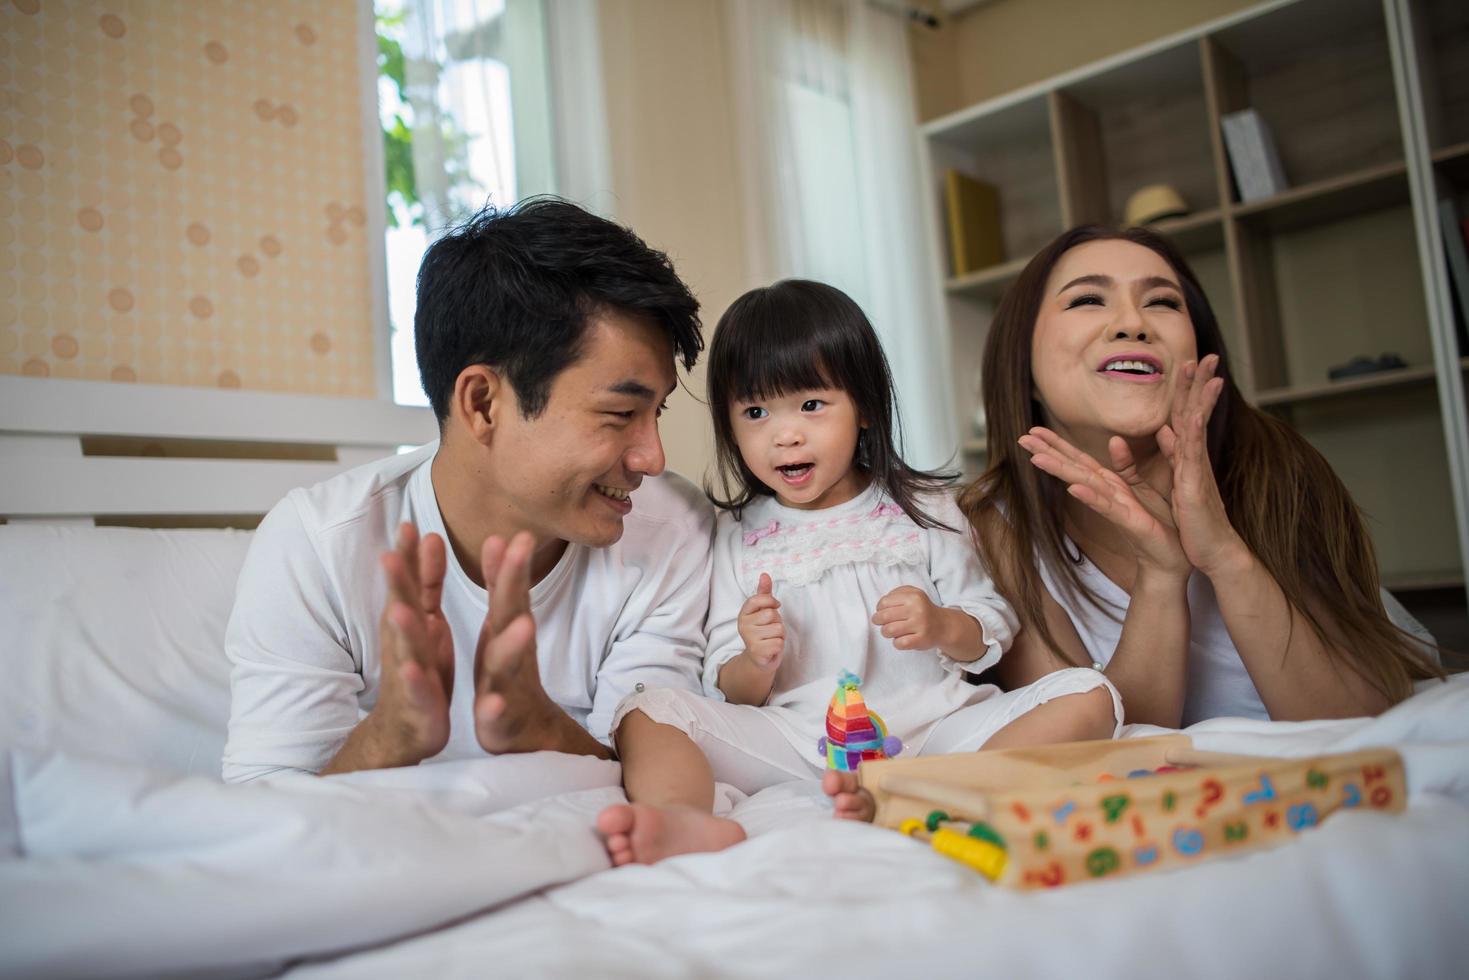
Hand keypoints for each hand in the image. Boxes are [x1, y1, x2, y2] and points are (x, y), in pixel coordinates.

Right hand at [369, 522, 453, 764]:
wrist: (407, 730)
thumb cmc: (420, 667)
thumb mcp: (426, 620)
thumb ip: (427, 581)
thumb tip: (427, 537)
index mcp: (413, 623)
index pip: (409, 584)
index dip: (408, 557)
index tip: (409, 523)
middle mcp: (405, 644)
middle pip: (400, 609)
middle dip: (396, 583)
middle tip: (389, 553)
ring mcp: (410, 674)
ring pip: (405, 649)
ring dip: (402, 630)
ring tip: (398, 610)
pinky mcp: (421, 705)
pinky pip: (419, 693)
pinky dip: (416, 683)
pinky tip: (412, 671)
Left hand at [472, 531, 561, 753]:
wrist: (526, 730)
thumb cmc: (509, 670)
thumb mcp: (503, 623)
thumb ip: (501, 584)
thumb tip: (499, 537)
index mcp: (505, 628)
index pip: (510, 589)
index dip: (513, 561)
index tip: (520, 532)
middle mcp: (511, 650)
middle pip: (514, 613)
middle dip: (515, 581)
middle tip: (520, 550)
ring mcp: (508, 683)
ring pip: (509, 662)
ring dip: (514, 643)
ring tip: (523, 625)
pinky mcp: (499, 719)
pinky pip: (497, 713)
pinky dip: (494, 707)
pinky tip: (490, 704)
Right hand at [737, 573, 784, 672]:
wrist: (759, 658)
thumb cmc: (763, 631)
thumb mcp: (762, 611)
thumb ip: (764, 593)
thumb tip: (764, 575)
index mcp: (743, 613)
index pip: (758, 599)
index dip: (771, 601)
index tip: (775, 606)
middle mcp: (743, 625)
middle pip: (772, 614)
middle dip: (777, 621)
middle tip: (771, 629)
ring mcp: (749, 639)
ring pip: (778, 629)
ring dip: (780, 635)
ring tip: (771, 638)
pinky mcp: (758, 651)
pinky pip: (779, 642)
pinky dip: (779, 646)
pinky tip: (771, 648)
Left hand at [871, 585, 947, 650]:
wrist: (943, 625)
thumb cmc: (922, 609)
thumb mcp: (913, 593)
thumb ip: (896, 593)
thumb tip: (880, 605)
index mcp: (913, 597)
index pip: (884, 602)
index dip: (879, 608)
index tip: (882, 611)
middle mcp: (917, 610)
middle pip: (884, 617)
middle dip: (878, 621)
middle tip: (880, 622)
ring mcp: (920, 625)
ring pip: (889, 630)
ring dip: (886, 632)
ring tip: (891, 631)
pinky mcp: (922, 640)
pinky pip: (899, 643)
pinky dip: (897, 643)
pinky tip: (901, 639)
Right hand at [1020, 428, 1190, 578]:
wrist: (1170, 558)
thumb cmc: (1156, 523)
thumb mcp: (1142, 487)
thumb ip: (1126, 465)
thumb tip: (1114, 439)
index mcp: (1110, 484)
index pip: (1079, 459)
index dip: (1058, 443)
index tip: (1034, 429)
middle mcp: (1106, 494)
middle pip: (1074, 468)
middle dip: (1048, 453)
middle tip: (1022, 438)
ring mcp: (1114, 507)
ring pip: (1083, 484)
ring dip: (1060, 471)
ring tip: (1036, 458)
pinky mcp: (1129, 521)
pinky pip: (1108, 507)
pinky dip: (1090, 497)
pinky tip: (1072, 488)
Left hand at [1156, 354, 1247, 575]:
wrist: (1211, 550)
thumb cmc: (1194, 518)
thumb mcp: (1175, 481)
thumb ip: (1170, 454)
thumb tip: (1166, 429)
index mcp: (1187, 455)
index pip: (1187, 414)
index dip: (1188, 388)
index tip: (1191, 362)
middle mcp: (1195, 457)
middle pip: (1196, 411)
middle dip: (1200, 383)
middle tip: (1208, 355)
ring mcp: (1197, 468)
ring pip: (1197, 425)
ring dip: (1201, 398)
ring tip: (1209, 372)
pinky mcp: (1195, 484)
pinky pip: (1192, 454)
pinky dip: (1192, 432)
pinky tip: (1193, 413)